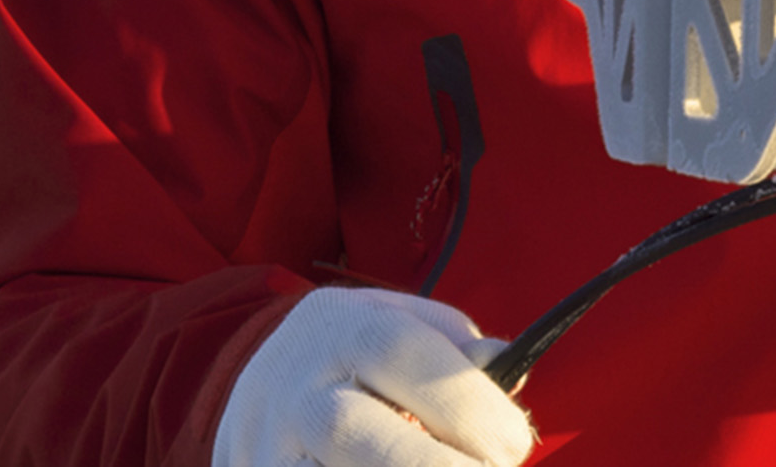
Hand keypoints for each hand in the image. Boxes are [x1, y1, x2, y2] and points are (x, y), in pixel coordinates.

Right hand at [213, 287, 534, 466]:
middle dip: (430, 466)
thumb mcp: (405, 322)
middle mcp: (296, 388)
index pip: (400, 354)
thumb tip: (506, 366)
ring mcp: (265, 449)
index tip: (515, 442)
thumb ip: (456, 346)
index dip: (464, 402)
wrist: (261, 381)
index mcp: (343, 327)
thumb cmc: (360, 352)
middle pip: (349, 432)